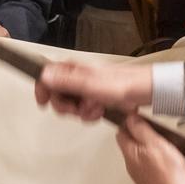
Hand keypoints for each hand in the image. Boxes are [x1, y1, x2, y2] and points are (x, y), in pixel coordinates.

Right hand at [34, 60, 156, 121]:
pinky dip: (90, 114)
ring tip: (94, 108)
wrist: (142, 92)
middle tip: (76, 109)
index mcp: (73, 69)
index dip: (42, 89)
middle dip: (66, 106)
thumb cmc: (121, 84)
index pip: (47, 76)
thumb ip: (65, 81)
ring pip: (71, 105)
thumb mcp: (89, 83)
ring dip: (82, 112)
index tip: (43, 101)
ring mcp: (86, 89)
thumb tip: (44, 76)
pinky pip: (84, 111)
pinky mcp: (95, 98)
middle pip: (57, 95)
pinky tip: (100, 111)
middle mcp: (78, 77)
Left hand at [115, 113, 184, 183]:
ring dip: (144, 147)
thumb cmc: (170, 170)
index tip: (139, 118)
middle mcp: (131, 166)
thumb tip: (130, 118)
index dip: (129, 123)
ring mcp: (139, 175)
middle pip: (128, 145)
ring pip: (137, 155)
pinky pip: (145, 165)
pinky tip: (163, 158)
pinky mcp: (149, 182)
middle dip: (136, 135)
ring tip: (159, 142)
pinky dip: (151, 159)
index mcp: (130, 154)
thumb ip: (140, 129)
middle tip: (151, 128)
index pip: (121, 133)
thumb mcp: (155, 142)